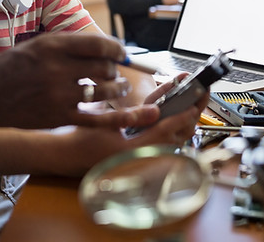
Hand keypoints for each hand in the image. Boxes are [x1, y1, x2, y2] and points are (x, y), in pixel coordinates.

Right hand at [0, 33, 159, 129]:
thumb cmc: (8, 68)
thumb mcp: (35, 45)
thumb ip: (66, 45)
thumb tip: (101, 47)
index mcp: (52, 46)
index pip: (98, 43)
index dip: (116, 48)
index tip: (120, 53)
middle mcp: (57, 68)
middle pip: (104, 66)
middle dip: (115, 69)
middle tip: (115, 71)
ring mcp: (58, 95)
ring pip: (103, 90)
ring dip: (117, 88)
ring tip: (120, 87)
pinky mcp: (58, 117)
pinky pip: (95, 118)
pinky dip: (115, 116)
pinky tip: (126, 113)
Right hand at [48, 107, 202, 176]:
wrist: (66, 154)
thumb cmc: (81, 138)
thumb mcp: (105, 121)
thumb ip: (132, 115)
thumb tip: (156, 110)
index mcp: (131, 153)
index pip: (163, 133)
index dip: (179, 118)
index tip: (191, 106)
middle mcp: (139, 161)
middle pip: (173, 141)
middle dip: (186, 120)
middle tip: (197, 101)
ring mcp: (139, 162)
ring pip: (169, 145)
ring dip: (180, 125)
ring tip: (189, 107)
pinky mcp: (137, 159)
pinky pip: (160, 147)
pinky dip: (169, 132)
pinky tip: (173, 119)